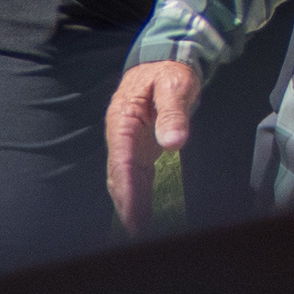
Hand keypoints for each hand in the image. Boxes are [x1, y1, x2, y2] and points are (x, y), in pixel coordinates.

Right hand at [105, 60, 202, 235]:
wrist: (165, 60)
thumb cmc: (169, 71)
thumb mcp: (175, 85)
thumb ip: (174, 112)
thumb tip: (173, 142)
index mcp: (123, 118)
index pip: (121, 158)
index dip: (125, 187)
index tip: (130, 211)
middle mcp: (120, 134)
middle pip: (118, 174)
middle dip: (125, 204)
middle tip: (135, 232)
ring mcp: (129, 143)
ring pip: (124, 179)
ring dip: (130, 205)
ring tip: (139, 232)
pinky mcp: (139, 149)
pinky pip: (135, 177)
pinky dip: (138, 197)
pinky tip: (144, 217)